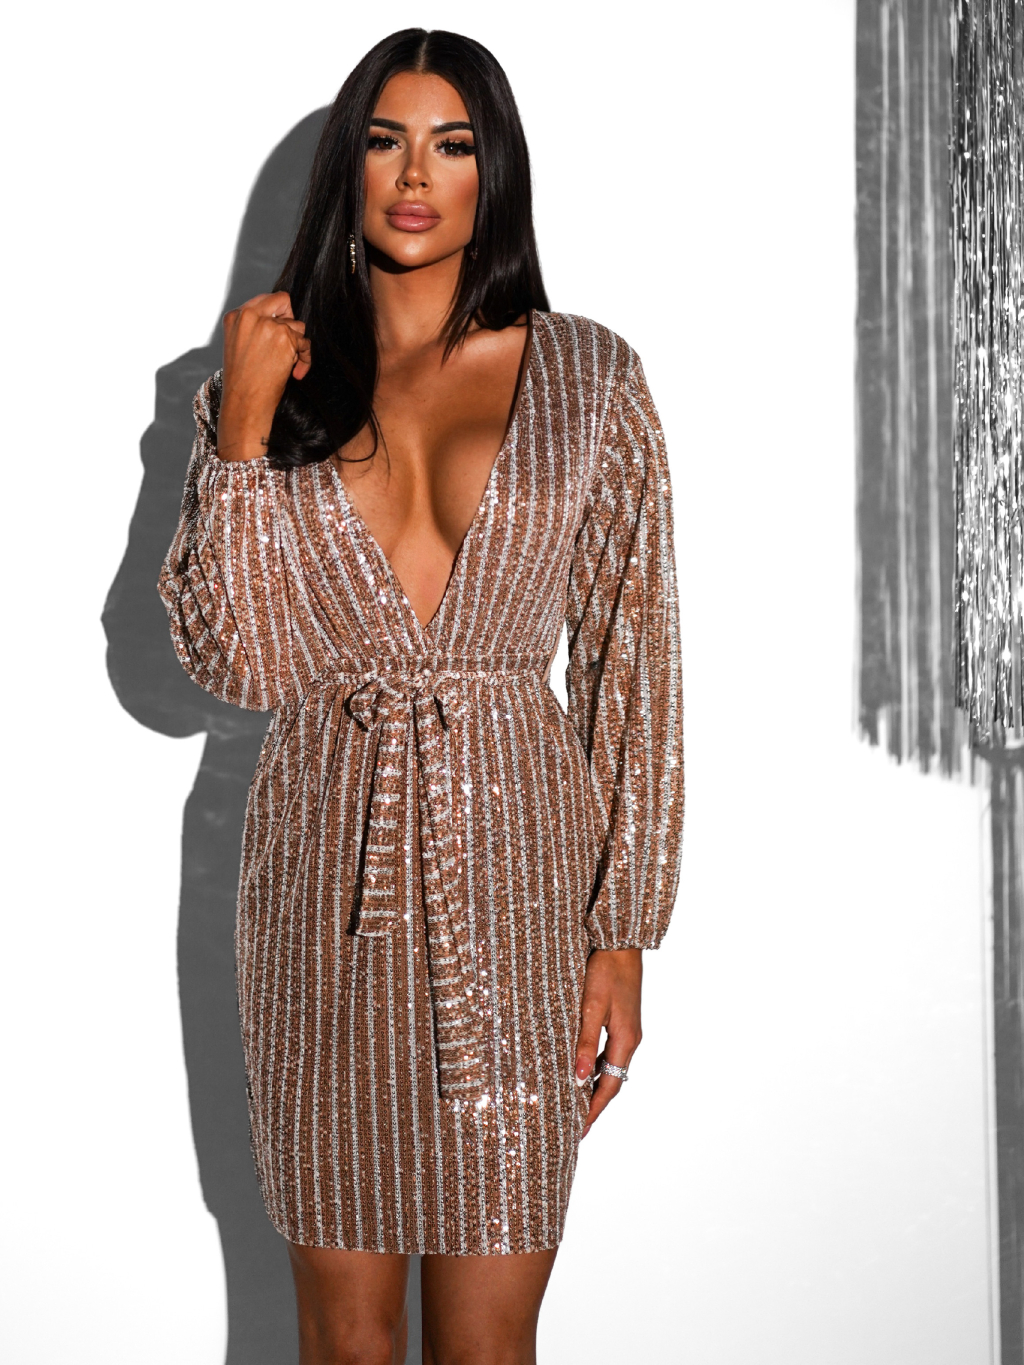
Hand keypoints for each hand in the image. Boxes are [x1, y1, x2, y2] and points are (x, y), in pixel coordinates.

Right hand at [217, 291, 310, 461]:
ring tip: (285, 364)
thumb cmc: (242, 381)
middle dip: (290, 320)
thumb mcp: (238, 345)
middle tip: (288, 340)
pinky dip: (305, 359)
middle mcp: (250, 316)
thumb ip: (253, 328)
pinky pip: (305, 343)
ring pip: (297, 325)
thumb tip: (279, 321)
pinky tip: (295, 372)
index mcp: (235, 317)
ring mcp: (268, 325)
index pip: (263, 300)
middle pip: (282, 300)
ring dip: (296, 345)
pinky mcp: (285, 338)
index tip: (277, 331)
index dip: (275, 315)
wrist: (244, 402)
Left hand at [574, 947, 641, 1138]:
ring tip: (576, 1103)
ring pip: (611, 1067)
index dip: (594, 1110)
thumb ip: (585, 1042)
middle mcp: (631, 1039)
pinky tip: (583, 1068)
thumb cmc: (605, 971)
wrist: (620, 944)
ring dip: (596, 1086)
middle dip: (595, 1104)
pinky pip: (610, 1052)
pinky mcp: (622, 1020)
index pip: (610, 1086)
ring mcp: (628, 1030)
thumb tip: (579, 1078)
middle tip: (577, 1126)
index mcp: (626, 1040)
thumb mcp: (591, 1007)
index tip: (580, 1130)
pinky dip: (597, 1066)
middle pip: (613, 1081)